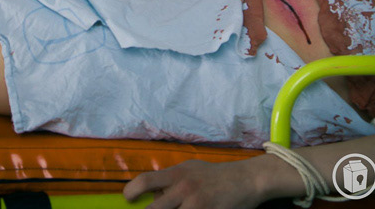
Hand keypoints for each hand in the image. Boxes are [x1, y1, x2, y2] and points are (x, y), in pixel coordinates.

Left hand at [123, 158, 263, 208]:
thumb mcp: (190, 170)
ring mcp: (196, 205)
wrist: (246, 180)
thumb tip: (151, 193)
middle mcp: (184, 188)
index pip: (145, 180)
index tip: (127, 200)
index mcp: (177, 174)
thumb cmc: (215, 176)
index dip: (131, 191)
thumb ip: (171, 181)